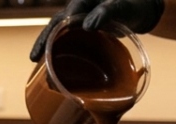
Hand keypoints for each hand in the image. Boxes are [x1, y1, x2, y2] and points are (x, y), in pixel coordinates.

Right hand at [29, 0, 164, 61]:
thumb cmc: (133, 6)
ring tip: (36, 63)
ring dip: (47, 48)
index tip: (52, 42)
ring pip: (58, 35)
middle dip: (43, 41)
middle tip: (34, 57)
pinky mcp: (83, 34)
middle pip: (55, 25)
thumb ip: (106, 13)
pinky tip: (51, 66)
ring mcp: (80, 23)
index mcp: (85, 2)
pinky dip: (58, 53)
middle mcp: (78, 11)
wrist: (141, 12)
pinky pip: (67, 42)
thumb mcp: (123, 7)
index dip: (58, 29)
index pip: (68, 14)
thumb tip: (88, 26)